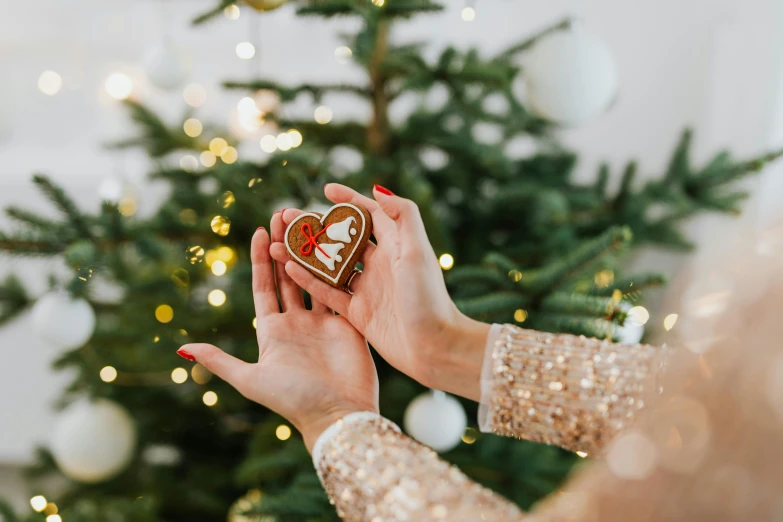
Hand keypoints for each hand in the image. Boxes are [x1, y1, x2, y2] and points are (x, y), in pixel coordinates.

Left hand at [178, 213, 377, 451]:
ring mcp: (325, 321)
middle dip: (286, 245)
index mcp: (274, 331)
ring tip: (309, 221)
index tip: (259, 231)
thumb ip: (219, 361)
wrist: (337, 415)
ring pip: (317, 277)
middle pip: (289, 275)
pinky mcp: (349, 322)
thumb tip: (181, 347)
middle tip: (284, 214)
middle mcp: (299, 322)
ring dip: (313, 250)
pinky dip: (339, 267)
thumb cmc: (292, 399)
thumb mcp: (250, 379)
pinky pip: (341, 289)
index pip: (264, 286)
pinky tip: (339, 243)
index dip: (262, 259)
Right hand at [269, 184, 489, 401]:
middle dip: (316, 227)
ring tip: (277, 243)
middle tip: (288, 217)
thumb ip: (403, 216)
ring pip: (329, 266)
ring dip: (305, 254)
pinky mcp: (359, 313)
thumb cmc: (430, 297)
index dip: (348, 200)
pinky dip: (308, 281)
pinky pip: (328, 293)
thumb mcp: (418, 251)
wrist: (435, 347)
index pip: (368, 214)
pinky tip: (287, 269)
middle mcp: (380, 264)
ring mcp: (367, 289)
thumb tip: (377, 189)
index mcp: (395, 245)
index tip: (325, 189)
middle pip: (342, 239)